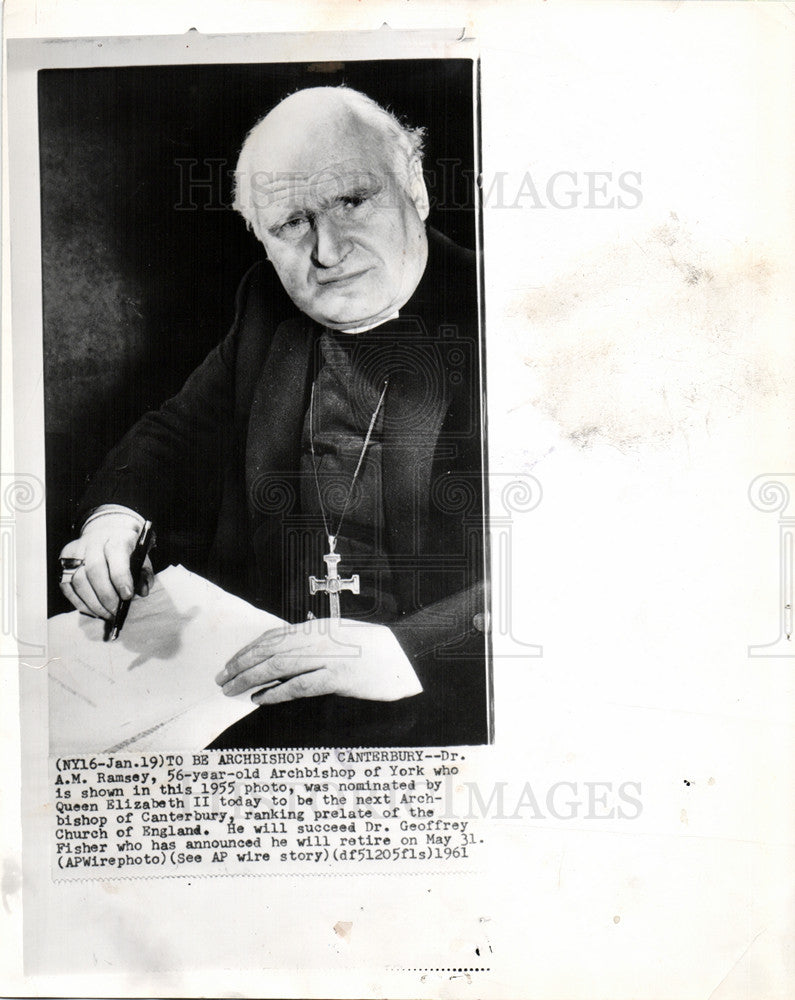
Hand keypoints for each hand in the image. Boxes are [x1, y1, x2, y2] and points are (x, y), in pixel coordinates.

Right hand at [59, 512, 153, 618]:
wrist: (106, 533)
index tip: (128, 596)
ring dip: (93, 603)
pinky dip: (80, 602)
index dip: (121, 577)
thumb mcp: (141, 556)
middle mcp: (92, 542)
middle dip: (106, 595)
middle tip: (116, 611)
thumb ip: (144, 573)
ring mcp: (75, 552)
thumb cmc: (126, 550)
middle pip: (94, 570)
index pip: (116, 554)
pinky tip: (94, 610)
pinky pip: (67, 587)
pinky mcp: (63, 563)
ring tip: (107, 614)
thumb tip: (142, 592)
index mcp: (116, 537)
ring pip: (79, 580)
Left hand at [216, 619, 422, 704]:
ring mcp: (329, 657)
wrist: (408, 654)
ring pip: (278, 665)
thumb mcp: (343, 638)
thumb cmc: (377, 650)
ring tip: (232, 690)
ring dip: (250, 678)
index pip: (274, 636)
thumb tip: (287, 656)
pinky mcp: (339, 677)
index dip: (249, 649)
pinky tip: (260, 699)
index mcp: (319, 629)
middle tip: (222, 678)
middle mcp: (319, 639)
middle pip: (270, 650)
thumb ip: (316, 644)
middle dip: (241, 664)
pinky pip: (300, 685)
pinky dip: (277, 692)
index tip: (232, 661)